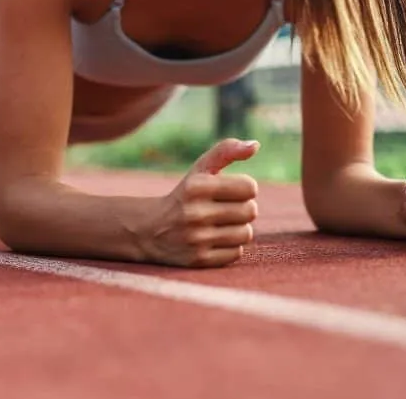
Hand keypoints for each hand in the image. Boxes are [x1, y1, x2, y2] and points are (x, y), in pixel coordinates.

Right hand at [138, 138, 259, 267]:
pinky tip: (215, 239)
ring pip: (246, 233)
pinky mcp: (198, 260)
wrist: (150, 230)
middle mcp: (195, 213)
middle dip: (244, 208)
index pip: (249, 187)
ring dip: (239, 228)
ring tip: (222, 224)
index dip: (245, 188)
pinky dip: (231, 246)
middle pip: (250, 211)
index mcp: (197, 186)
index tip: (233, 190)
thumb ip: (226, 151)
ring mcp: (196, 239)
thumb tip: (256, 145)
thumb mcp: (200, 169)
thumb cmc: (186, 194)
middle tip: (227, 208)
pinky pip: (236, 253)